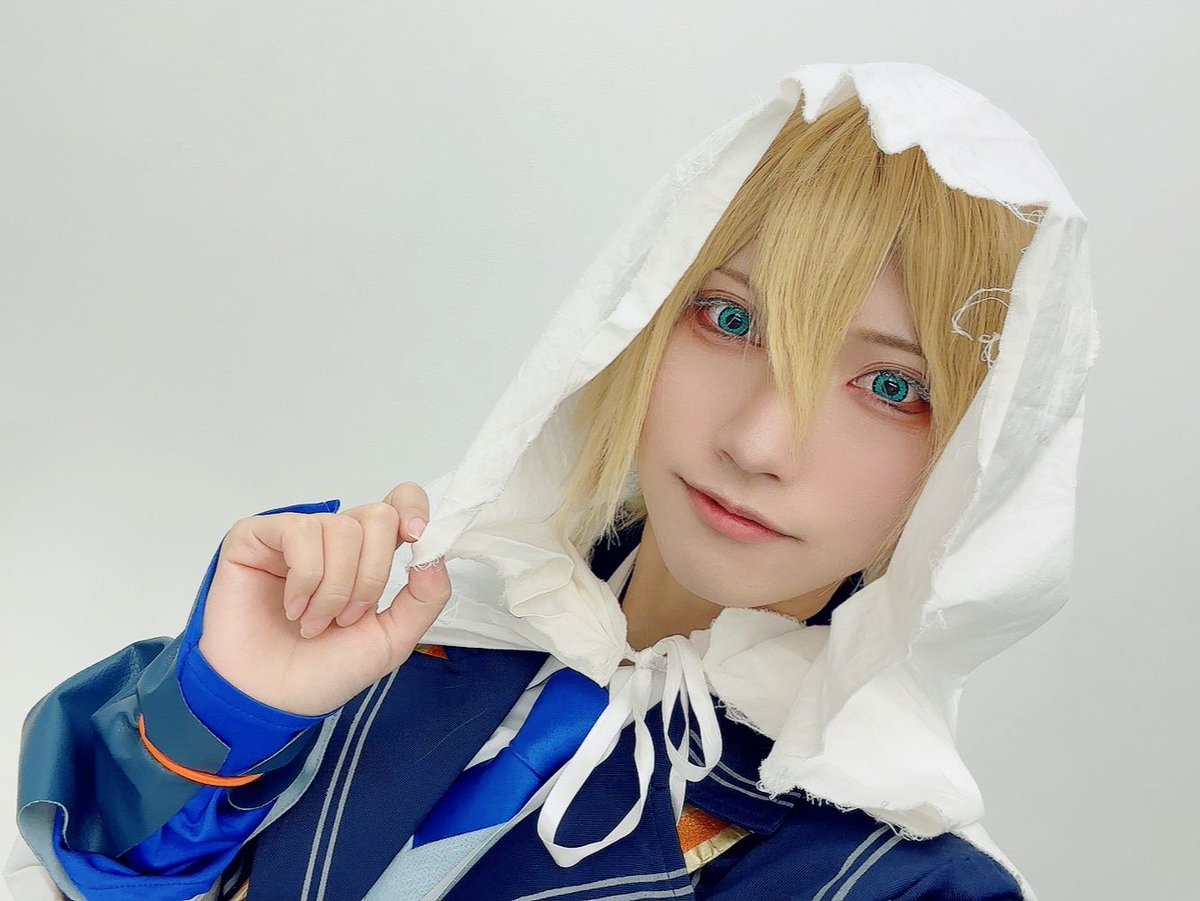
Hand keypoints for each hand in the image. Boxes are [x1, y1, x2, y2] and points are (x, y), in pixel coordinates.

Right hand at [196, 481, 450, 715]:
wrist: (270, 700)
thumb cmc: (326, 671)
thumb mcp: (393, 639)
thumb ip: (425, 597)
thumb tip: (435, 553)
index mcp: (369, 556)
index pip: (399, 502)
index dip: (412, 509)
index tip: (416, 540)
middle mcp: (334, 539)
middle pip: (378, 516)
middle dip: (370, 575)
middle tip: (347, 618)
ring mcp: (295, 536)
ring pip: (340, 528)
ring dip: (334, 588)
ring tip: (314, 623)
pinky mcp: (256, 536)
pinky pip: (299, 532)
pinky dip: (304, 577)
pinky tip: (291, 608)